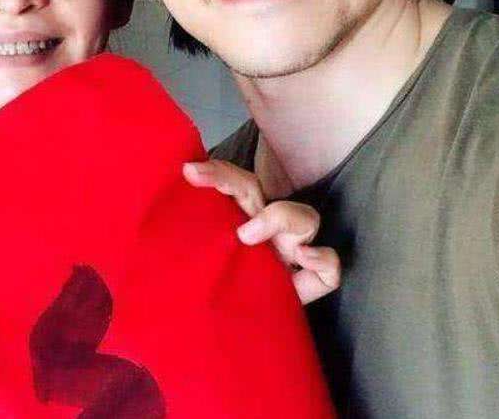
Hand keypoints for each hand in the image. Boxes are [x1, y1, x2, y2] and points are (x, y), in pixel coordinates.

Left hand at [183, 160, 340, 304]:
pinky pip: (329, 268)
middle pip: (257, 189)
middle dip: (230, 181)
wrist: (236, 328)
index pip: (231, 182)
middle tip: (197, 189)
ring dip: (280, 217)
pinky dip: (321, 259)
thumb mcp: (202, 260)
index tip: (189, 171)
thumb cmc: (219, 287)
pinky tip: (302, 257)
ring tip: (247, 237)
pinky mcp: (310, 281)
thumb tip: (169, 206)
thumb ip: (192, 238)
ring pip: (305, 218)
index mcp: (240, 216)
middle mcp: (266, 227)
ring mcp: (290, 251)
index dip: (215, 173)